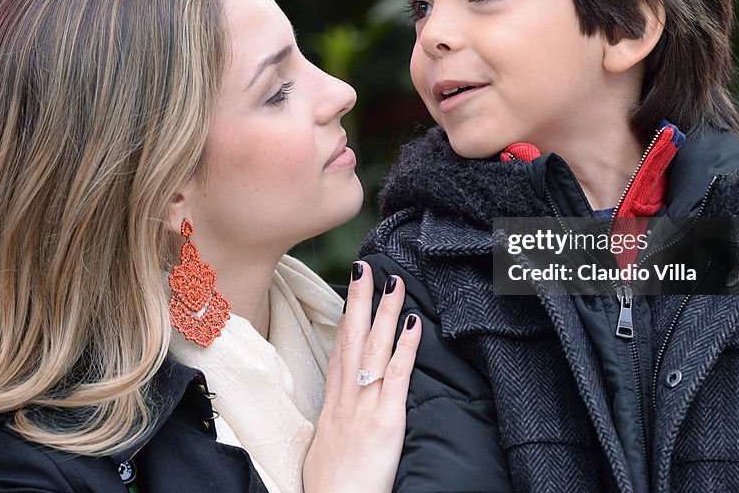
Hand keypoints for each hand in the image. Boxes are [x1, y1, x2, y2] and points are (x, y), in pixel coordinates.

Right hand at [303, 261, 420, 492]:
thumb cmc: (331, 488)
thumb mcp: (325, 449)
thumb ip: (337, 425)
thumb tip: (341, 416)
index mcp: (332, 406)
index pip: (339, 351)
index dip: (346, 319)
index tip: (351, 292)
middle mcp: (345, 399)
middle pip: (352, 340)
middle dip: (359, 301)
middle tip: (365, 267)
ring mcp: (364, 407)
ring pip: (374, 349)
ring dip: (384, 312)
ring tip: (393, 281)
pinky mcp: (386, 421)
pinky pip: (396, 376)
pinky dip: (406, 347)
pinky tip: (414, 322)